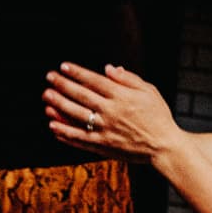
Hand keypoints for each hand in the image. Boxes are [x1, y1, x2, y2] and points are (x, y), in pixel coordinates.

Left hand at [45, 63, 184, 163]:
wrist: (164, 146)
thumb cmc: (159, 116)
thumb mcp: (149, 91)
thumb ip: (128, 79)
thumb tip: (108, 68)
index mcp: (121, 96)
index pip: (93, 80)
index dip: (76, 72)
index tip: (63, 66)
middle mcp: (110, 111)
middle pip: (81, 95)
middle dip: (62, 85)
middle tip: (49, 78)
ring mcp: (105, 129)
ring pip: (76, 116)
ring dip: (59, 106)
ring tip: (47, 98)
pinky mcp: (102, 145)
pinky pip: (79, 138)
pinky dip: (65, 132)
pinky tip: (52, 125)